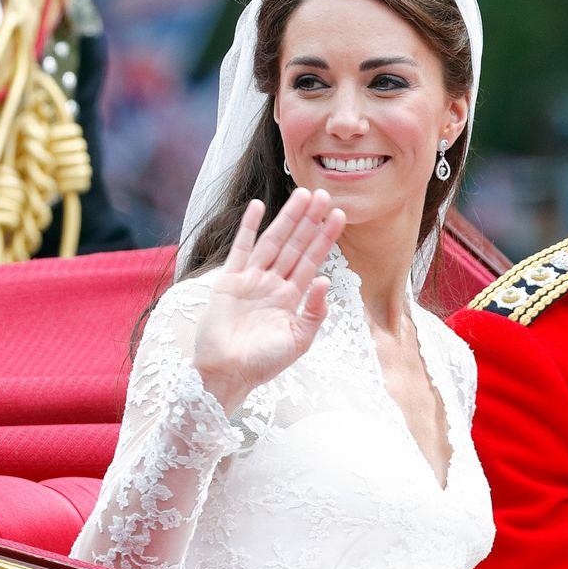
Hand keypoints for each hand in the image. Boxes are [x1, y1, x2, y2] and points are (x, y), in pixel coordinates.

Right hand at [194, 188, 345, 413]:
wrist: (227, 374)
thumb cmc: (263, 363)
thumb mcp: (299, 340)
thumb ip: (315, 311)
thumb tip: (325, 279)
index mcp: (291, 297)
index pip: (312, 260)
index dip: (325, 238)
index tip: (340, 215)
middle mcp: (273, 284)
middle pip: (295, 244)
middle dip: (310, 220)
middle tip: (324, 194)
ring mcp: (251, 280)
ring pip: (274, 241)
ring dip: (288, 218)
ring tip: (303, 195)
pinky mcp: (229, 281)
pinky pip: (241, 249)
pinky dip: (249, 228)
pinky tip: (259, 207)